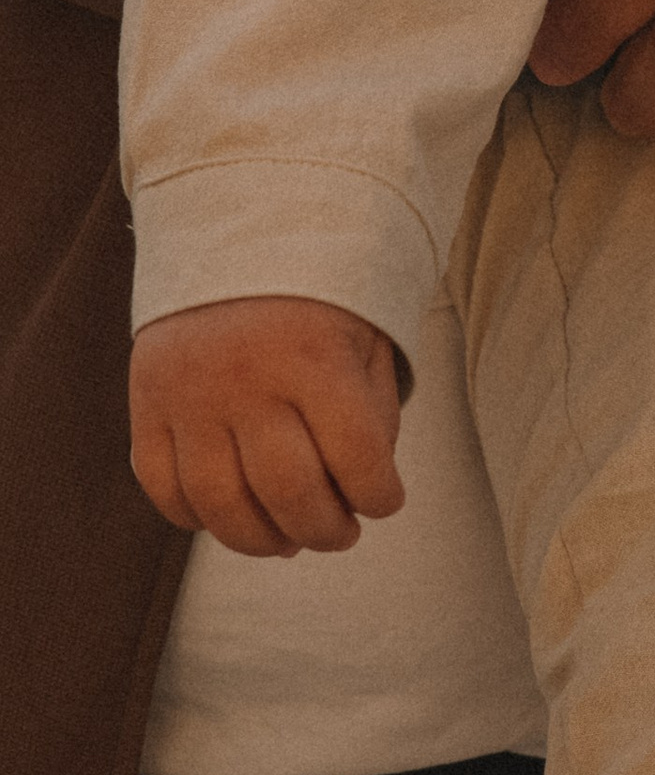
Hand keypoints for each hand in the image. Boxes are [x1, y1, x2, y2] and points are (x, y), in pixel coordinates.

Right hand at [130, 297, 404, 557]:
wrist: (232, 233)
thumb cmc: (316, 294)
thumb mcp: (365, 333)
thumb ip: (373, 412)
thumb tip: (360, 497)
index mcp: (315, 355)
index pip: (358, 456)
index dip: (381, 496)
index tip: (387, 502)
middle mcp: (247, 379)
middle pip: (290, 493)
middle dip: (326, 531)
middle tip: (342, 534)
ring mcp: (189, 396)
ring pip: (222, 507)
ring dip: (263, 542)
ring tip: (290, 540)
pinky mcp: (146, 405)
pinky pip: (164, 489)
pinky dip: (197, 520)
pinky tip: (230, 516)